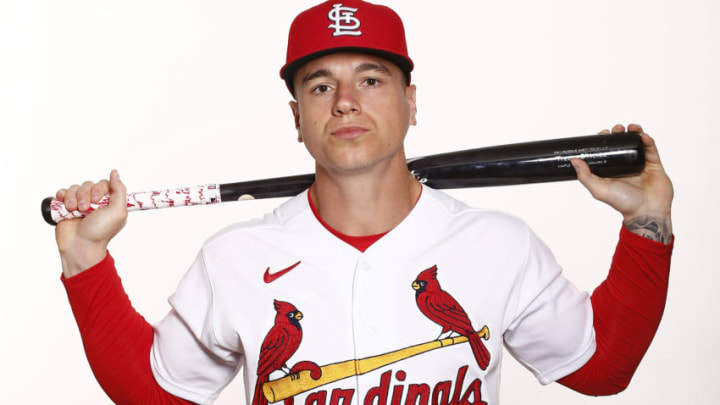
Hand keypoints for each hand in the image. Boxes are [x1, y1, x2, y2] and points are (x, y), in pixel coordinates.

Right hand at [55, 170, 127, 276]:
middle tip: (85, 209)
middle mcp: (95, 201)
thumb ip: (120, 191)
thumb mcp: (118, 211)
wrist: (80, 245)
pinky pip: (63, 193)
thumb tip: (115, 172)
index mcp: (109, 202)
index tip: (98, 201)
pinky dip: (62, 196)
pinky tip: (64, 205)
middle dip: (85, 196)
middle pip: (88, 184)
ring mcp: (80, 204)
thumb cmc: (101, 231)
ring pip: (75, 188)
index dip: (99, 189)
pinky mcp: (66, 207)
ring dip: (73, 198)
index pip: (104, 183)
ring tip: (74, 210)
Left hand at [571, 124, 672, 242]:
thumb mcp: (599, 189)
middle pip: (622, 144)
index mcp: (612, 170)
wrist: (646, 212)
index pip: (607, 151)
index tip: (602, 133)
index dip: (605, 141)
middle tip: (616, 129)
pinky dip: (648, 141)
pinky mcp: (654, 165)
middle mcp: (625, 166)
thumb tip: (574, 160)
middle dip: (618, 134)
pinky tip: (643, 136)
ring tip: (630, 128)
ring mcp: (640, 164)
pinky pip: (651, 150)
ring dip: (633, 133)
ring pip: (637, 144)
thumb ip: (586, 176)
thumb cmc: (623, 203)